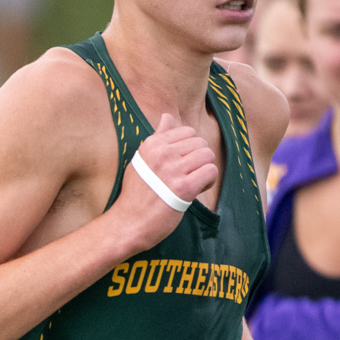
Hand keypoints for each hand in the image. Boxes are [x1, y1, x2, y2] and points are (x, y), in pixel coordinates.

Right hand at [113, 113, 219, 250]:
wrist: (129, 223)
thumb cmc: (136, 193)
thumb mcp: (141, 160)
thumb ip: (157, 137)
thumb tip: (167, 116)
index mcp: (152, 144)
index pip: (187, 132)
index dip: (189, 149)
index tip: (180, 164)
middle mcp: (162, 153)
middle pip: (200, 143)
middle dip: (199, 159)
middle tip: (187, 176)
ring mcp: (173, 170)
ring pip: (207, 155)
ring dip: (204, 170)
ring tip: (192, 183)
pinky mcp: (184, 188)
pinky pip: (210, 172)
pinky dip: (208, 182)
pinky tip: (195, 191)